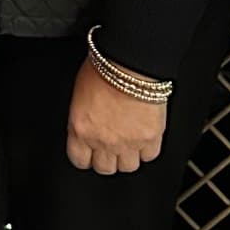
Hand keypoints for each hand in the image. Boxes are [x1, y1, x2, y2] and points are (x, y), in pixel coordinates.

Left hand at [66, 59, 167, 174]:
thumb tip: (88, 123)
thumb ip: (83, 116)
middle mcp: (103, 140)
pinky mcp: (150, 139)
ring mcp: (128, 143)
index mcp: (80, 129)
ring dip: (128, 156)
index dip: (85, 157)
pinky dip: (147, 149)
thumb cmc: (104, 68)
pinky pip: (149, 156)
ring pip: (128, 167)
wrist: (131, 61)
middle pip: (105, 168)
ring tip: (129, 142)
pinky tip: (144, 137)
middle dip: (107, 158)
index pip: (78, 160)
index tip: (89, 152)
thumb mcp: (80, 92)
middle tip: (110, 146)